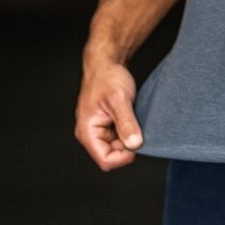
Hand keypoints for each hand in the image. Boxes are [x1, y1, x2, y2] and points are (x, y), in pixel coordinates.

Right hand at [75, 54, 143, 170]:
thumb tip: (134, 144)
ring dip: (128, 138)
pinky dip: (129, 132)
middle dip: (126, 146)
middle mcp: (90, 134)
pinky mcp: (107, 127)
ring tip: (132, 119)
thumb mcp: (119, 99)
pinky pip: (120, 139)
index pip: (105, 160)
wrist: (106, 64)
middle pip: (112, 156)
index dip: (123, 157)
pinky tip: (131, 119)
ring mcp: (98, 131)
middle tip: (136, 127)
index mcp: (87, 131)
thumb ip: (126, 123)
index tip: (137, 143)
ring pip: (117, 148)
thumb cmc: (107, 78)